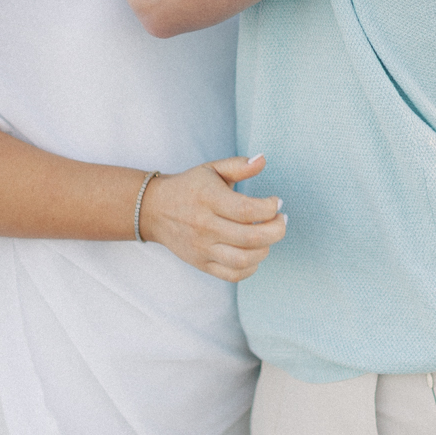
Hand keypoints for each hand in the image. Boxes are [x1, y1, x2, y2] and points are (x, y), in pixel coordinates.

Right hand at [137, 155, 285, 282]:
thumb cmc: (190, 187)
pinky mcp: (201, 263)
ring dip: (265, 249)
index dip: (270, 208)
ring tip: (268, 236)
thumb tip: (263, 159)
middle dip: (276, 230)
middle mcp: (204, 226)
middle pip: (251, 237)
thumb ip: (239, 165)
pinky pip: (233, 275)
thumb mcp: (211, 169)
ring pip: (244, 259)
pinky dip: (251, 267)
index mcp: (208, 199)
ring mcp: (202, 248)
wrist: (154, 210)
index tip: (276, 202)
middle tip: (281, 220)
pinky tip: (255, 252)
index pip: (247, 210)